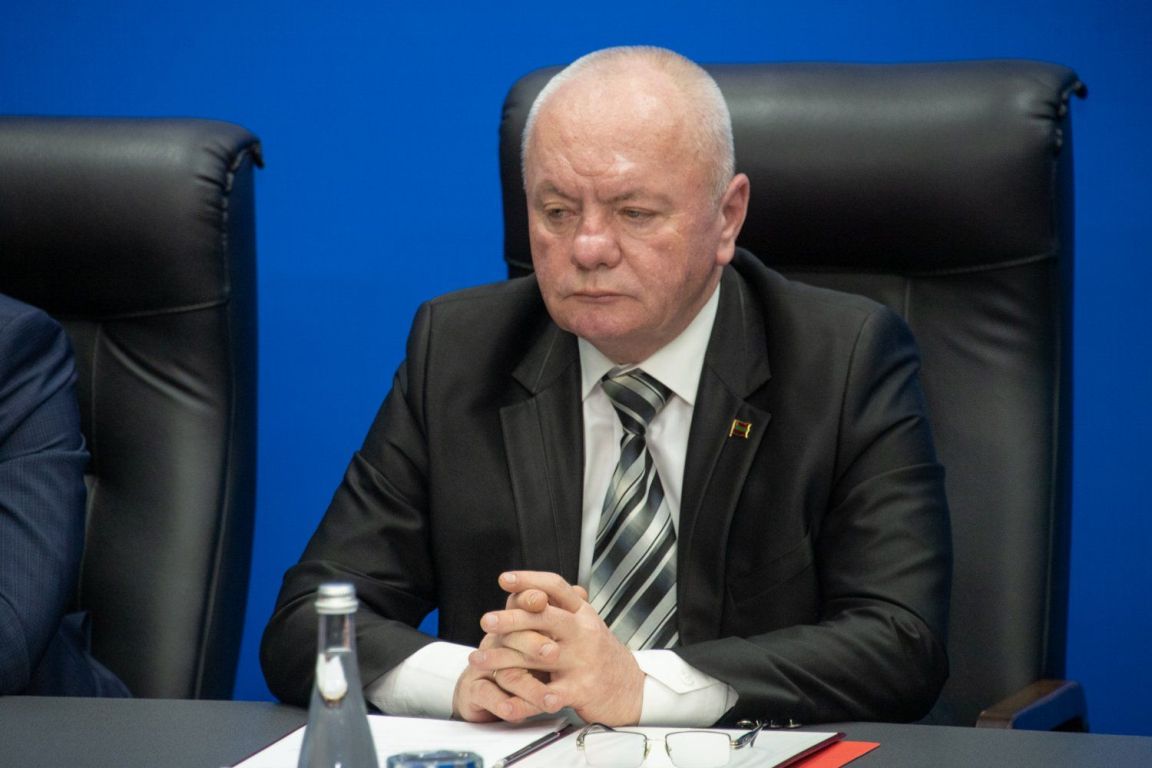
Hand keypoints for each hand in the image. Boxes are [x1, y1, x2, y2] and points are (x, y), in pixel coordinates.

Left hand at [468, 571, 643, 725]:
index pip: (556, 587)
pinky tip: (509, 697)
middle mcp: (583, 631)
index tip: (504, 579)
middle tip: (486, 621)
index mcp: (581, 612)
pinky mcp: (582, 689)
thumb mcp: (584, 624)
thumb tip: (526, 589)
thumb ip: (558, 608)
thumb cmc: (598, 653)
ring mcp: (583, 660)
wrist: (630, 687)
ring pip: (539, 654)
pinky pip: (551, 693)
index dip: (529, 580)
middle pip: (545, 616)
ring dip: (504, 657)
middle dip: (511, 618)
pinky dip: (528, 696)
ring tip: (480, 659)